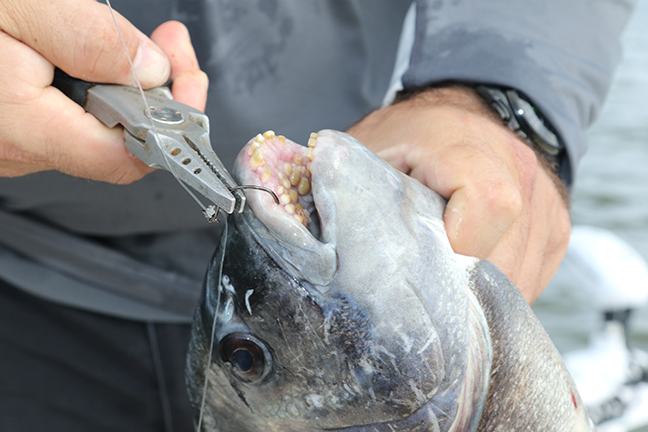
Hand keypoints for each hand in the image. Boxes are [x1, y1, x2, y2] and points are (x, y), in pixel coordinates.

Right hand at [0, 0, 207, 183]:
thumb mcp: (20, 6)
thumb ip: (90, 41)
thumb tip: (150, 69)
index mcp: (23, 128)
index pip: (129, 156)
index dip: (173, 122)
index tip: (190, 81)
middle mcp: (18, 149)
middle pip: (119, 138)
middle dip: (156, 90)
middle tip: (172, 46)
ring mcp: (13, 142)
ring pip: (95, 125)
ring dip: (126, 84)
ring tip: (139, 43)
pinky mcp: (8, 127)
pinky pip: (67, 116)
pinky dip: (93, 86)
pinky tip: (93, 55)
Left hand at [347, 85, 569, 302]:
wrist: (464, 115)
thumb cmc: (407, 136)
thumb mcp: (366, 148)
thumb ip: (344, 184)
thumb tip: (301, 228)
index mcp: (466, 144)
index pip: (487, 204)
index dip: (452, 248)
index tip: (417, 263)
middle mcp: (520, 170)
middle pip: (502, 259)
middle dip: (455, 289)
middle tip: (418, 295)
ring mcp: (547, 202)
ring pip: (520, 280)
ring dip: (477, 298)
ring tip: (440, 290)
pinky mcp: (555, 228)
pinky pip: (532, 279)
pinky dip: (498, 291)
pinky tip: (467, 280)